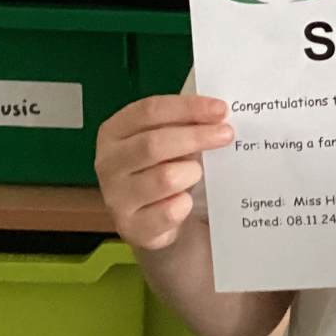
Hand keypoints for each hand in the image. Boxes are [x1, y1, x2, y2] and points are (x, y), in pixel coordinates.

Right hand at [94, 95, 235, 248]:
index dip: (187, 108)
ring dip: (190, 173)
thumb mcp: (165, 140)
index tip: (220, 109)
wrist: (150, 219)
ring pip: (165, 178)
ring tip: (197, 174)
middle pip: (154, 143)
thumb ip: (183, 124)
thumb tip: (217, 114)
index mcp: (114, 132)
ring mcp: (116, 197)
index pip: (149, 111)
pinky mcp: (132, 227)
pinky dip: (185, 204)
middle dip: (196, 137)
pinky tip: (187, 201)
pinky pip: (170, 212)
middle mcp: (109, 163)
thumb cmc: (161, 168)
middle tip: (226, 135)